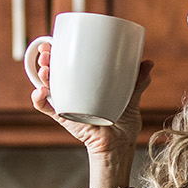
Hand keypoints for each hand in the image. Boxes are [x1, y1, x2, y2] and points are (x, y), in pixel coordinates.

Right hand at [29, 42, 153, 187]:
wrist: (120, 146)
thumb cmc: (123, 124)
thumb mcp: (131, 98)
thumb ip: (138, 81)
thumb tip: (148, 63)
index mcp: (86, 86)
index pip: (69, 65)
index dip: (59, 52)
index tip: (56, 41)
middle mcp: (73, 93)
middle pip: (53, 73)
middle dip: (46, 60)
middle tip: (47, 53)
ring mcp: (67, 105)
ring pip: (47, 87)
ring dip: (41, 76)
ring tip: (44, 69)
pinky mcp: (65, 118)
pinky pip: (47, 108)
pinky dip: (39, 100)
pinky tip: (40, 92)